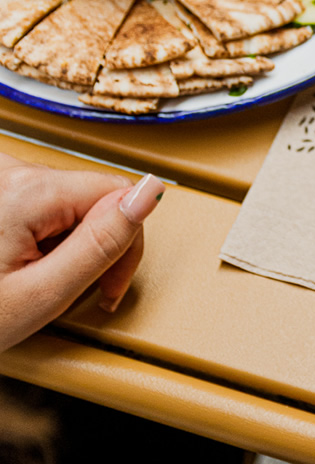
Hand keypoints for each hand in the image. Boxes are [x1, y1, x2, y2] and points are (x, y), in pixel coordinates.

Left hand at [0, 156, 162, 349]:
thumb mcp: (41, 295)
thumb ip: (102, 242)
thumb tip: (151, 192)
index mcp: (25, 191)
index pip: (119, 192)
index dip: (127, 242)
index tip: (109, 283)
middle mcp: (7, 169)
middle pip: (92, 194)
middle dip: (95, 244)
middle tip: (81, 291)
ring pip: (66, 197)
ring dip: (66, 239)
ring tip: (39, 279)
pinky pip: (37, 198)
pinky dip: (40, 231)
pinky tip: (20, 262)